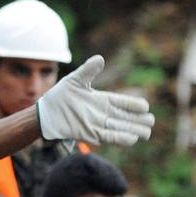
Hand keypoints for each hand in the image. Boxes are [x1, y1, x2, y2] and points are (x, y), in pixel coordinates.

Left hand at [36, 55, 153, 145]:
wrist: (46, 113)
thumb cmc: (60, 96)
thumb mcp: (75, 80)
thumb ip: (88, 70)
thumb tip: (100, 58)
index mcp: (104, 100)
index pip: (126, 103)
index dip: (136, 105)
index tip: (144, 106)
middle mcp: (104, 114)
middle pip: (129, 118)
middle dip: (141, 120)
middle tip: (149, 121)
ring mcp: (99, 125)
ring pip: (123, 129)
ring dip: (134, 130)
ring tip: (146, 133)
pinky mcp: (91, 135)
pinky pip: (110, 138)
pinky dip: (121, 138)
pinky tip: (132, 138)